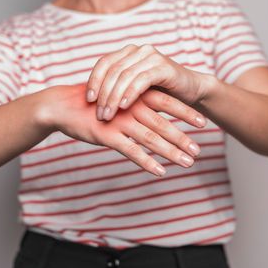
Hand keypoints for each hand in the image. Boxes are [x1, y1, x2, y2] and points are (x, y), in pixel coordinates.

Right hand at [38, 84, 206, 175]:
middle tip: (199, 150)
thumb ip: (141, 101)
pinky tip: (160, 171)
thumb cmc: (97, 101)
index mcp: (137, 95)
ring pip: (151, 139)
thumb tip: (160, 109)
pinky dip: (147, 162)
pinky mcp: (108, 135)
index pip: (168, 102)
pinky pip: (131, 151)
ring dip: (171, 152)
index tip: (204, 123)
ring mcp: (120, 121)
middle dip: (183, 138)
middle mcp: (132, 107)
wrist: (64, 105)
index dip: (186, 113)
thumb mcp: (122, 95)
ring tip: (188, 162)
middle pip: (164, 124)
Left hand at [85, 44, 212, 120]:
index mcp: (129, 53)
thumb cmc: (162, 94)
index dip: (94, 81)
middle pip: (113, 70)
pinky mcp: (163, 67)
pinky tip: (124, 106)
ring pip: (125, 75)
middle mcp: (139, 50)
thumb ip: (117, 90)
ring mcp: (152, 56)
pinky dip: (131, 93)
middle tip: (99, 114)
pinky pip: (141, 79)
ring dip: (114, 97)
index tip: (88, 100)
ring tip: (109, 114)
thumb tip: (91, 104)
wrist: (191, 92)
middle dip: (103, 94)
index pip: (104, 63)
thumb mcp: (135, 91)